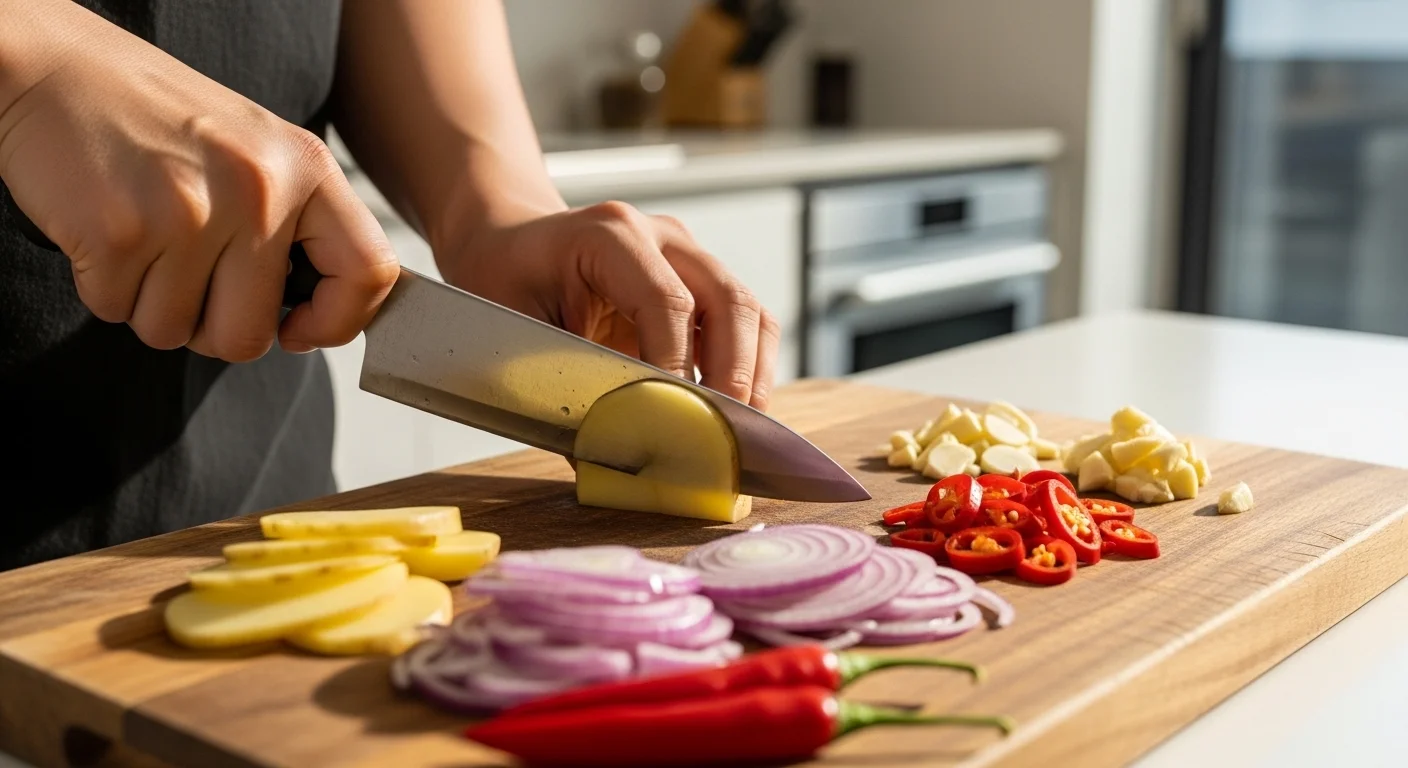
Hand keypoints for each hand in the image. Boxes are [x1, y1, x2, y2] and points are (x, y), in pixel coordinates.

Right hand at [0, 0, 397, 360]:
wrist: (55, 69)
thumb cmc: (156, 118)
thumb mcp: (257, 153)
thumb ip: (297, 225)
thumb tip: (321, 316)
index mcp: (306, 167)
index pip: (370, 272)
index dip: (339, 322)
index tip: (300, 328)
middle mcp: (258, 190)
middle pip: (250, 335)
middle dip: (211, 327)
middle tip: (190, 276)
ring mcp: (188, 213)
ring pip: (176, 333)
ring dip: (151, 304)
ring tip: (144, 240)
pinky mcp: (119, 232)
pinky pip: (117, 310)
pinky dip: (106, 287)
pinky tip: (108, 233)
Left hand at [436, 202, 780, 410]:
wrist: (509, 243)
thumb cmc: (502, 283)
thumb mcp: (511, 332)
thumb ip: (560, 388)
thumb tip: (609, 457)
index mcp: (609, 234)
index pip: (667, 302)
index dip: (678, 367)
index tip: (681, 423)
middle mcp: (660, 236)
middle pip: (728, 300)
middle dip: (735, 373)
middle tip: (729, 435)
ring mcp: (687, 256)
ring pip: (749, 310)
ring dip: (753, 373)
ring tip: (742, 430)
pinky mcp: (700, 282)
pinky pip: (745, 322)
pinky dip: (747, 368)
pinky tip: (733, 410)